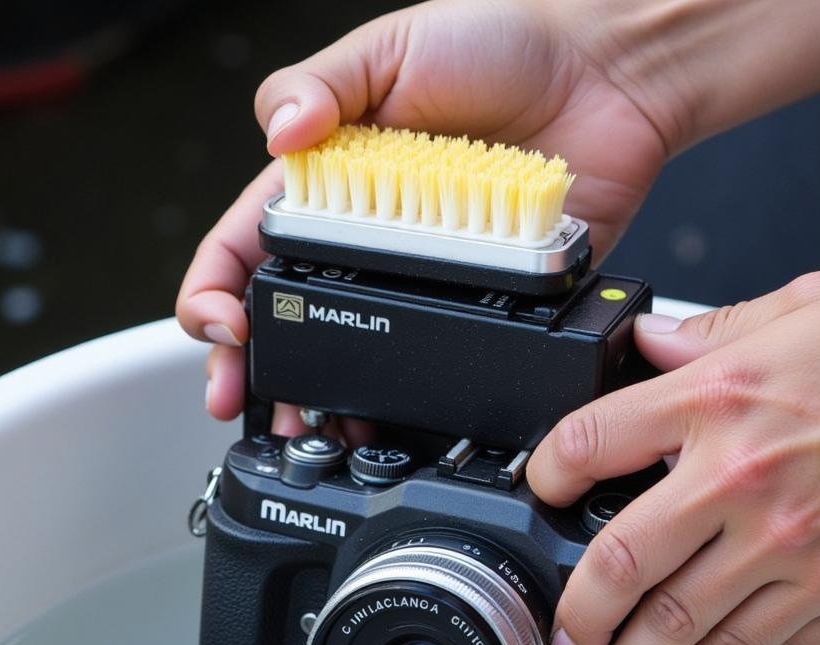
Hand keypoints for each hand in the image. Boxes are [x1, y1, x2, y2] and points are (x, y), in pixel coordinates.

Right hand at [175, 0, 676, 425]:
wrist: (602, 77)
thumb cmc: (501, 44)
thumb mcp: (392, 47)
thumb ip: (321, 86)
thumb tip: (279, 135)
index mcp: (329, 178)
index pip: (248, 244)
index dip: (217, 289)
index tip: (219, 323)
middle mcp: (370, 235)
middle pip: (293, 316)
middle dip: (255, 366)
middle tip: (242, 401)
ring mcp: (426, 273)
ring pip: (363, 349)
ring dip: (328, 393)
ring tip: (313, 423)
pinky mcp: (485, 294)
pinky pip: (445, 350)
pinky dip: (415, 390)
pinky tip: (392, 413)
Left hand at [527, 268, 819, 644]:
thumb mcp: (806, 304)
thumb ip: (713, 332)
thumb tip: (652, 344)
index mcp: (724, 402)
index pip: (594, 442)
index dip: (549, 473)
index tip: (544, 494)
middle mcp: (748, 485)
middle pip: (625, 567)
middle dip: (582, 619)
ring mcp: (801, 553)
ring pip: (693, 633)